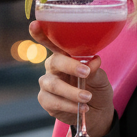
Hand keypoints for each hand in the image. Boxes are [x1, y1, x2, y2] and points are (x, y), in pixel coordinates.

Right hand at [30, 20, 114, 136]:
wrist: (98, 112)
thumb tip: (94, 61)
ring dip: (71, 92)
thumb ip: (95, 70)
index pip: (52, 42)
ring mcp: (48, 84)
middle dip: (70, 66)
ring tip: (87, 97)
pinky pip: (53, 101)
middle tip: (86, 73)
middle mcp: (53, 68)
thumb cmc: (96, 88)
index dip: (41, 33)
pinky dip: (69, 105)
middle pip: (54, 62)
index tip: (35, 24)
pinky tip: (81, 108)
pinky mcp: (46, 101)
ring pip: (53, 85)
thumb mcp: (101, 78)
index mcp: (64, 56)